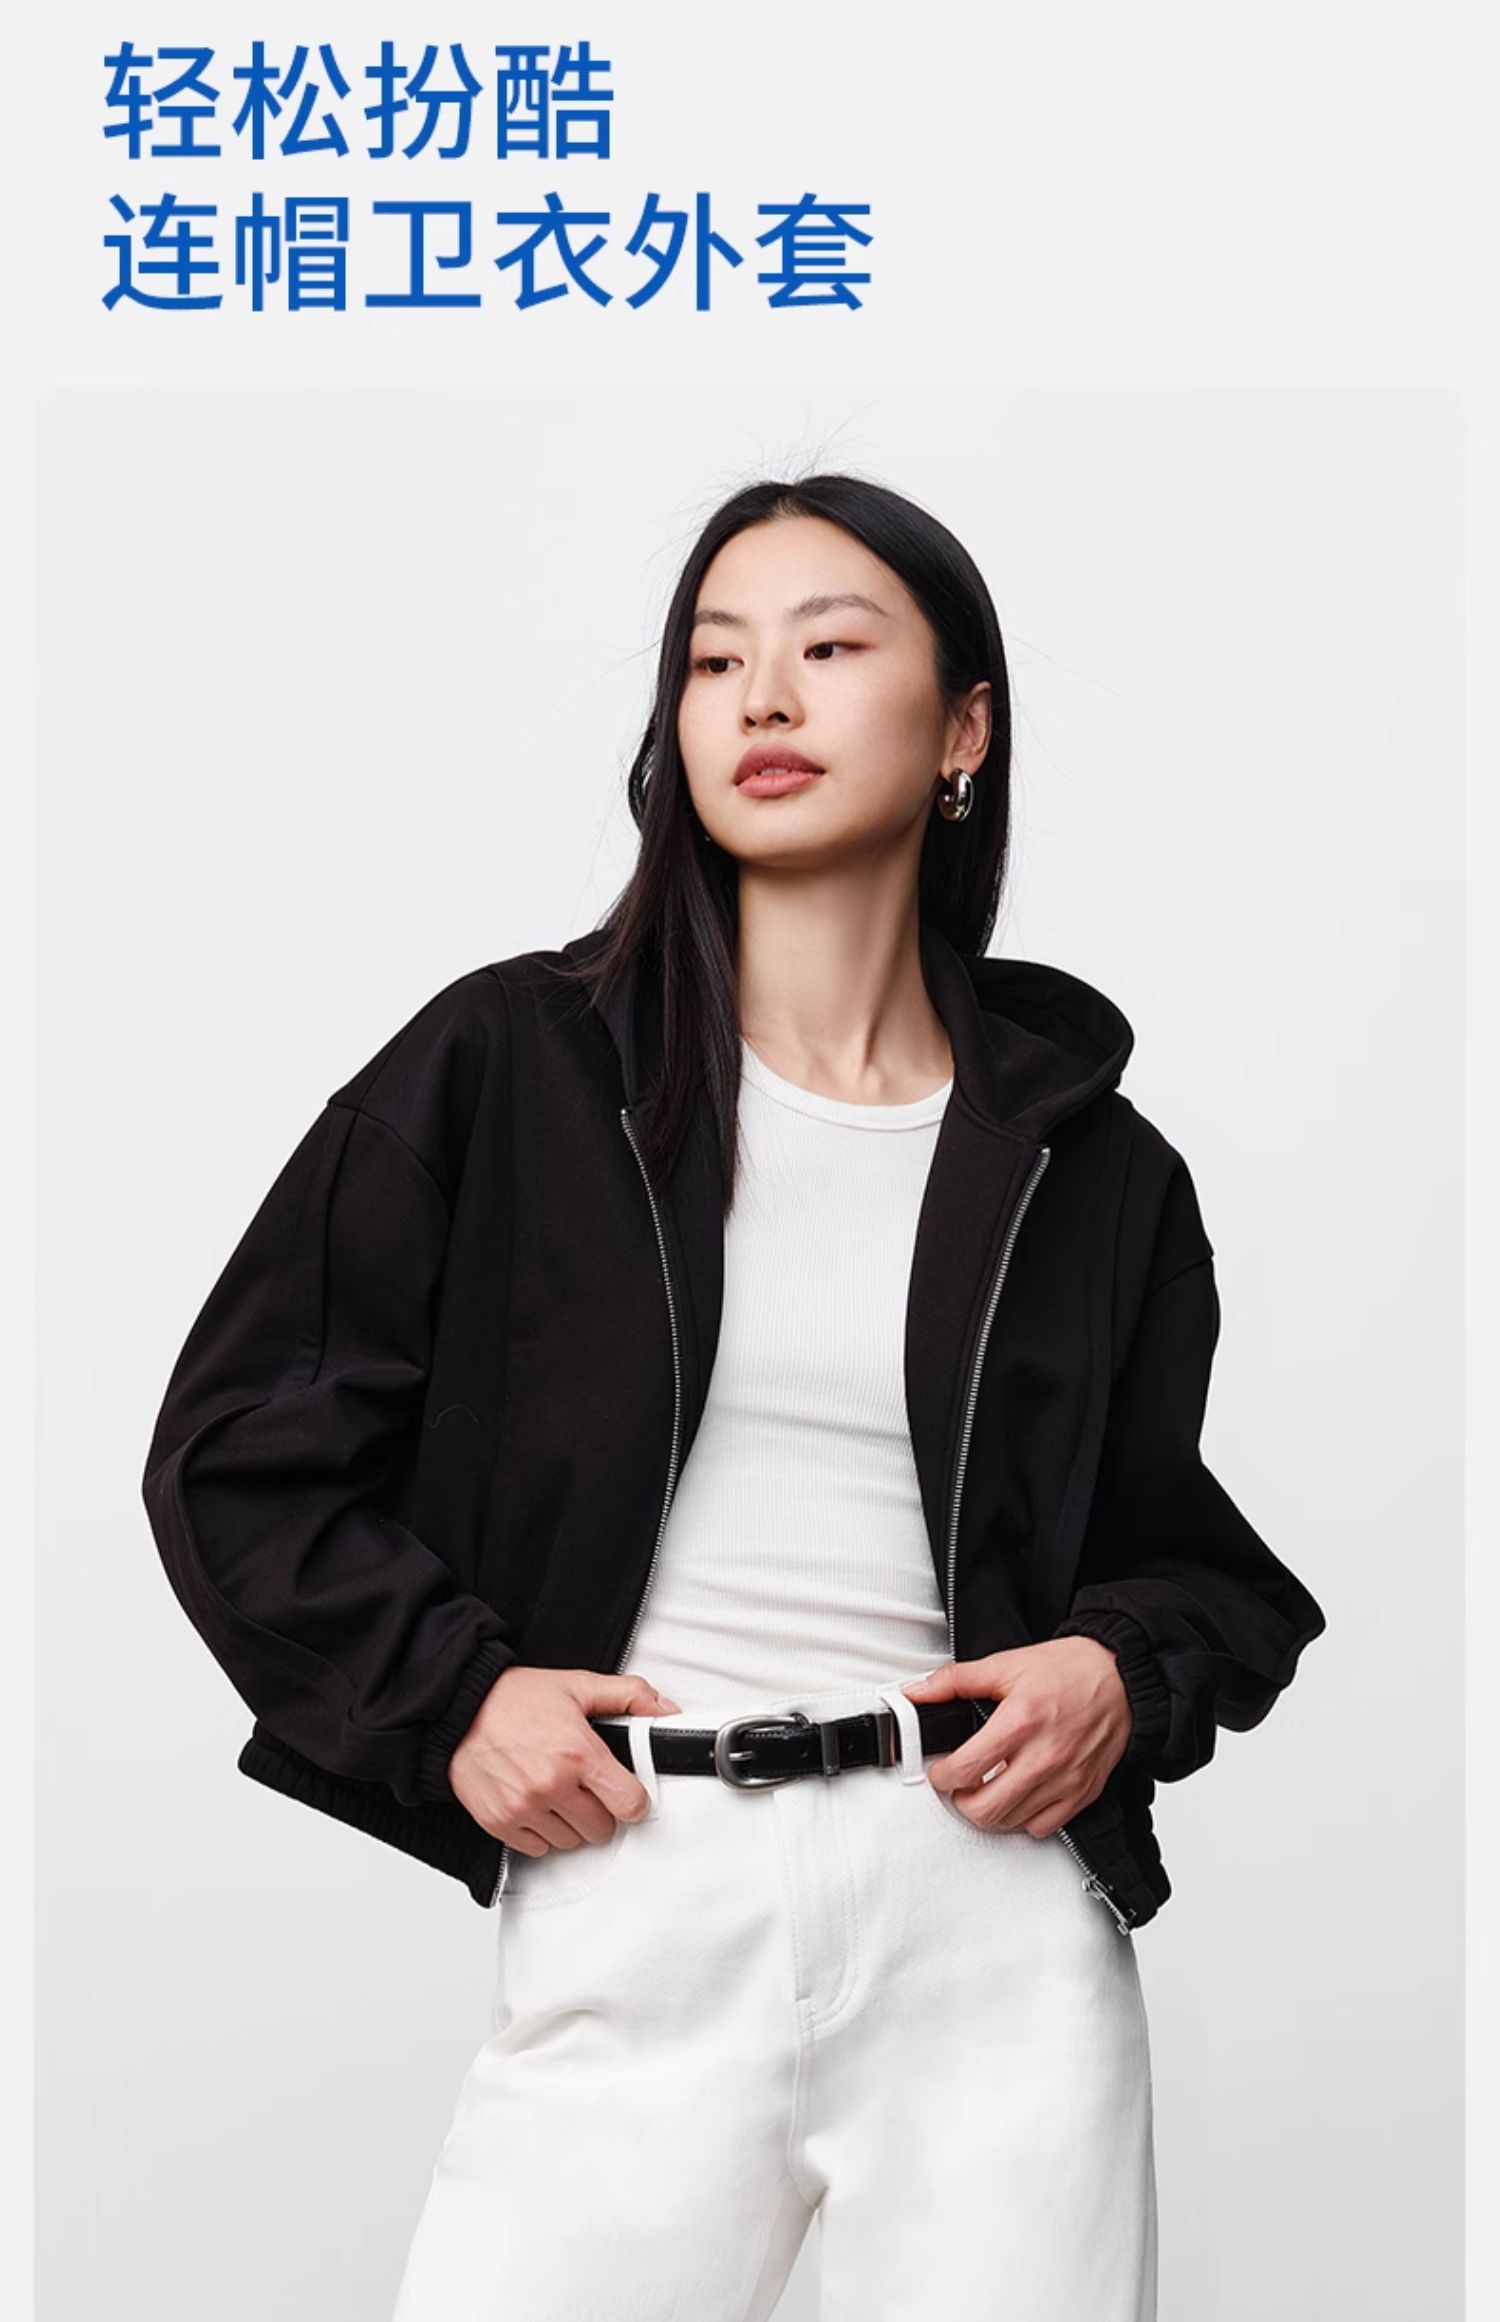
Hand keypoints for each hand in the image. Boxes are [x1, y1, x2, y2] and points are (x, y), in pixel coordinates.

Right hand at [447, 1666, 681, 1856]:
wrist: (458, 1708)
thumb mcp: (576, 1685)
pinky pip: (537, 1849)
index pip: (630, 1804)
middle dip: (600, 1810)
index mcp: (577, 1753)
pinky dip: (541, 1832)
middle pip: (602, 1829)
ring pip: (570, 1842)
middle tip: (586, 1786)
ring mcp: (524, 1808)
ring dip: (570, 1823)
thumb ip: (627, 1695)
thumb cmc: (514, 1698)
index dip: (633, 1799)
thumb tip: (665, 1710)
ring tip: (556, 1790)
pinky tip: (535, 1802)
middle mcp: (551, 1785)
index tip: (626, 1791)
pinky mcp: (500, 1823)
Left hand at [902, 1640, 1130, 1837]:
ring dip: (990, 1811)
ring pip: (1011, 1822)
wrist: (1122, 1678)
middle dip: (960, 1802)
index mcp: (1020, 1721)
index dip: (941, 1776)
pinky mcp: (1083, 1793)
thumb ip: (956, 1680)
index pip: (966, 1769)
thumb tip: (917, 1692)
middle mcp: (1044, 1756)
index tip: (939, 1771)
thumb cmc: (1069, 1670)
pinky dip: (1024, 1819)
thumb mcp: (1006, 1664)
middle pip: (985, 1808)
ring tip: (985, 1790)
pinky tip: (1018, 1797)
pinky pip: (1043, 1827)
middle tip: (958, 1786)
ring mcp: (1065, 1779)